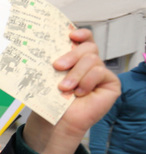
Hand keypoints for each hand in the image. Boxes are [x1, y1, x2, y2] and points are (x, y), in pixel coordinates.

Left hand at [21, 29, 120, 153]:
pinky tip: (79, 93)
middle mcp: (89, 63)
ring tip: (64, 87)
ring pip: (92, 59)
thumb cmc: (52, 98)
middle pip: (88, 47)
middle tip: (57, 66)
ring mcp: (100, 72)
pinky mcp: (110, 83)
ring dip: (75, 74)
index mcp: (75, 58)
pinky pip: (100, 72)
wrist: (57, 119)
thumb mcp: (49, 74)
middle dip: (71, 55)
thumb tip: (42, 43)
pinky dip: (86, 81)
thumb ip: (53, 59)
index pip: (83, 39)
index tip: (70, 35)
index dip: (80, 34)